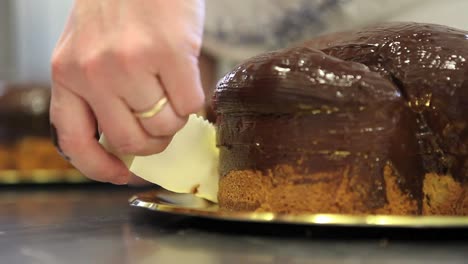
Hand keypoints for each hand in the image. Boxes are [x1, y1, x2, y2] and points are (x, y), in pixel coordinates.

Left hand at [50, 0, 204, 183]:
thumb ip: (97, 93)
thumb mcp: (87, 49)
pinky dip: (194, 99)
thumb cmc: (119, 6)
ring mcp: (130, 64)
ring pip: (165, 126)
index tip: (121, 174)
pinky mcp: (168, 54)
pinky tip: (187, 78)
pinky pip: (190, 104)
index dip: (100, 168)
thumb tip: (129, 141)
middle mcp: (93, 72)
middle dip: (154, 143)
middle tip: (163, 128)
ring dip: (176, 118)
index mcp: (66, 73)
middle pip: (132, 141)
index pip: (75, 141)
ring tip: (174, 92)